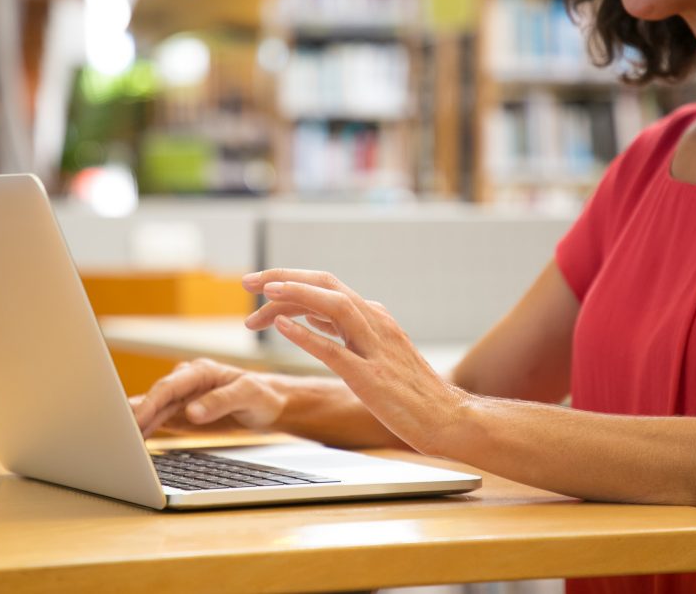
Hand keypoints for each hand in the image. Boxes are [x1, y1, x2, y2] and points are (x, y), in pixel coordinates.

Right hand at [129, 358, 286, 437]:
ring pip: (153, 411)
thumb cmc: (262, 395)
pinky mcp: (181, 414)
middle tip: (115, 434)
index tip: (134, 419)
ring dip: (136, 425)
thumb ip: (220, 401)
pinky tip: (132, 442)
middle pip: (155, 399)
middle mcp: (186, 382)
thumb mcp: (248, 395)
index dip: (149, 403)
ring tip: (118, 442)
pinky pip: (159, 421)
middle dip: (134, 415)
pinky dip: (145, 430)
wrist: (270, 405)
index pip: (168, 387)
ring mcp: (182, 398)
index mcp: (200, 371)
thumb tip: (191, 412)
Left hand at [242, 269, 466, 454]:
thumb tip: (307, 313)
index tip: (259, 285)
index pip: (326, 286)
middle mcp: (375, 323)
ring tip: (262, 293)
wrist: (447, 418)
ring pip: (333, 305)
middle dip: (284, 277)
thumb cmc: (410, 392)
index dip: (290, 281)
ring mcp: (375, 348)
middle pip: (325, 284)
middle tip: (248, 281)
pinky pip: (334, 349)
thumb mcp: (373, 352)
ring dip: (294, 294)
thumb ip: (342, 331)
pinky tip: (281, 327)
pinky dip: (306, 334)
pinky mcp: (371, 377)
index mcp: (373, 317)